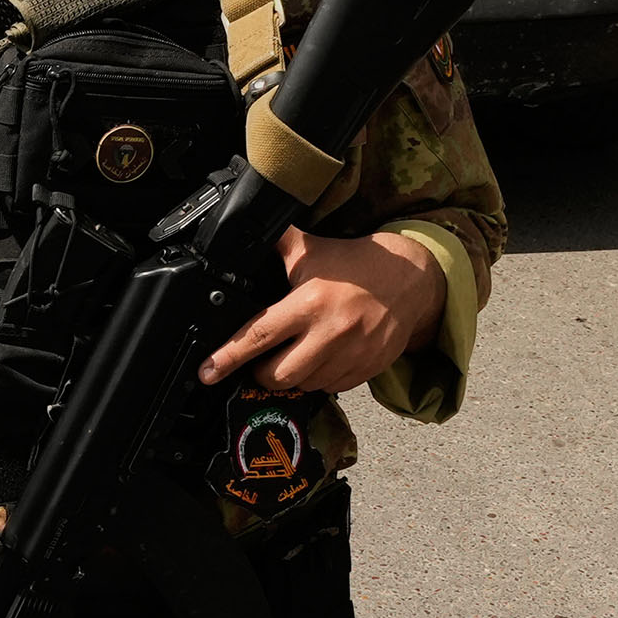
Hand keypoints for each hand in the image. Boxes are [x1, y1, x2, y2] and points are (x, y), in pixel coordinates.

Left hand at [200, 229, 446, 394]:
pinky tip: (322, 356)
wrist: (410, 279)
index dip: (228, 357)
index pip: (259, 335)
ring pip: (304, 385)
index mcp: (309, 303)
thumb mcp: (311, 249)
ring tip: (296, 353)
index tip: (207, 372)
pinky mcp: (366, 370)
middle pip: (278, 375)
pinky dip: (319, 378)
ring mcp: (350, 356)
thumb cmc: (355, 265)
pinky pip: (331, 388)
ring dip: (292, 376)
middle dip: (262, 372)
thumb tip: (240, 230)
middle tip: (261, 359)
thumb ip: (277, 244)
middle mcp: (329, 334)